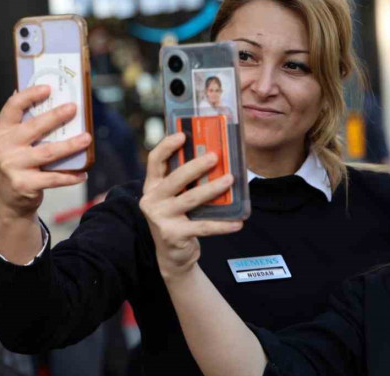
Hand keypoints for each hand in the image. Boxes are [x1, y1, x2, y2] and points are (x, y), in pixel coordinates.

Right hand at [0, 85, 89, 218]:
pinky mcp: (23, 184)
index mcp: (1, 131)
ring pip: (47, 152)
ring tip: (87, 138)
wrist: (11, 200)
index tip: (49, 88)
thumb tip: (51, 96)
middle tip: (74, 108)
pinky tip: (83, 173)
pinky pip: (53, 178)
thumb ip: (27, 123)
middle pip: (33, 128)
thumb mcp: (16, 142)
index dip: (29, 95)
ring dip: (70, 145)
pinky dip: (70, 176)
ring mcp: (12, 166)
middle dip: (55, 116)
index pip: (12, 107)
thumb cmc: (20, 163)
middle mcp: (2, 147)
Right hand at [141, 133, 242, 280]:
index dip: (167, 146)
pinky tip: (238, 222)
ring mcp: (161, 218)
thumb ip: (186, 181)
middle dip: (196, 166)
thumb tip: (215, 159)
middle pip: (175, 178)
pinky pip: (203, 227)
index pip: (154, 161)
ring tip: (230, 179)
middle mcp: (152, 200)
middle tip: (215, 156)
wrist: (172, 255)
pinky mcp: (174, 235)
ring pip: (190, 199)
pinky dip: (222, 225)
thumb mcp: (176, 197)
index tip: (182, 135)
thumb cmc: (179, 218)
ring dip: (212, 189)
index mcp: (152, 186)